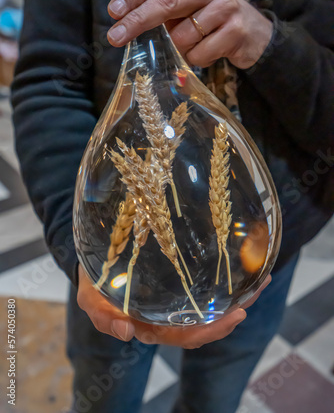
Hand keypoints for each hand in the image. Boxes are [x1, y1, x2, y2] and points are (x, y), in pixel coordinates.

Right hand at [77, 264, 270, 348]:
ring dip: (236, 295)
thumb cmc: (96, 281)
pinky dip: (225, 279)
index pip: (185, 335)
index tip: (236, 315)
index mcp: (151, 325)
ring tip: (261, 277)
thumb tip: (125, 332)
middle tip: (256, 292)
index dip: (211, 331)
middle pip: (205, 323)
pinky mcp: (179, 281)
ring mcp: (174, 300)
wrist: (98, 260)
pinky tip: (241, 263)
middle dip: (233, 312)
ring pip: (208, 305)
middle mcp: (167, 317)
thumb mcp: (91, 297)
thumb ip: (102, 316)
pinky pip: (204, 286)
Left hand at [107, 0, 272, 69]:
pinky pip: (200, 54)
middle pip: (166, 2)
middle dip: (136, 21)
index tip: (113, 11)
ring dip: (179, 50)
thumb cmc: (213, 24)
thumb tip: (125, 18)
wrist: (256, 36)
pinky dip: (196, 61)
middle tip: (115, 37)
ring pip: (183, 36)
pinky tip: (207, 55)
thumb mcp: (189, 10)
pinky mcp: (236, 31)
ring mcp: (225, 7)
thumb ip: (164, 10)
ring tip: (192, 48)